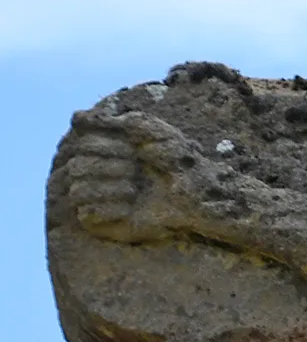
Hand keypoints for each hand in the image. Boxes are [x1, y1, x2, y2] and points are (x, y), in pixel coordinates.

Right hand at [60, 110, 213, 244]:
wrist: (198, 195)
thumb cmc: (178, 159)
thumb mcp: (148, 130)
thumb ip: (111, 121)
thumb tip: (75, 117)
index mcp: (106, 150)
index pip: (79, 145)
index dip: (102, 146)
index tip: (131, 150)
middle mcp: (98, 174)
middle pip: (74, 168)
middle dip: (105, 167)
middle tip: (132, 170)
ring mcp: (100, 200)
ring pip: (76, 191)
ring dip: (107, 188)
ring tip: (133, 190)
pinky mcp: (106, 224)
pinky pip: (85, 215)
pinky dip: (106, 209)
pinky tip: (128, 209)